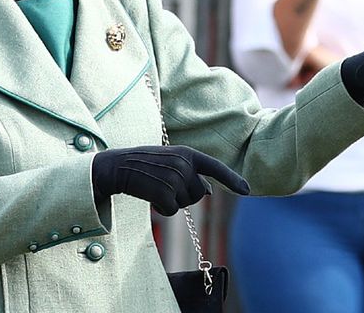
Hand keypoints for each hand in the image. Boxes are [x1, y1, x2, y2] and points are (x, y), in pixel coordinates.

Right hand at [91, 145, 249, 215]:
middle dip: (186, 195)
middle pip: (200, 192)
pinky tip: (150, 198)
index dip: (232, 179)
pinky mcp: (164, 192)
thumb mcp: (168, 161)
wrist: (115, 167)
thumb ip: (190, 172)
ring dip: (172, 202)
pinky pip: (173, 210)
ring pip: (186, 203)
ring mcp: (174, 178)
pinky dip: (163, 209)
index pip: (215, 166)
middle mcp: (183, 164)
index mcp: (186, 153)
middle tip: (164, 185)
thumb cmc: (142, 165)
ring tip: (155, 188)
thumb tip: (208, 191)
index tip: (247, 190)